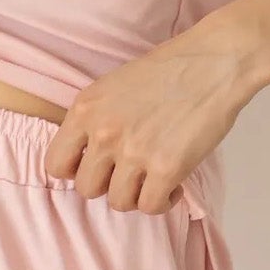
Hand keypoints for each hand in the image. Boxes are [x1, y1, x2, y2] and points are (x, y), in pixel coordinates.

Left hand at [44, 24, 264, 213]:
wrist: (214, 62)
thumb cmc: (169, 69)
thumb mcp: (113, 86)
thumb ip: (95, 119)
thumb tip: (88, 155)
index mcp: (85, 110)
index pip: (55, 164)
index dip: (75, 172)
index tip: (96, 168)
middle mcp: (104, 133)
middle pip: (87, 189)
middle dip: (109, 185)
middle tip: (130, 173)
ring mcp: (135, 153)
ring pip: (119, 202)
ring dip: (137, 196)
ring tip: (153, 180)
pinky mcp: (167, 168)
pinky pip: (150, 207)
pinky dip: (162, 202)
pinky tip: (173, 186)